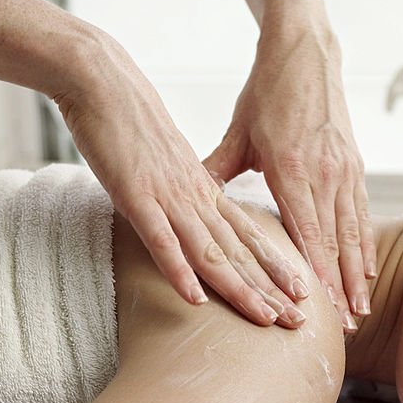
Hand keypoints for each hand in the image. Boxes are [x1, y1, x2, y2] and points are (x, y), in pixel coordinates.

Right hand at [54, 33, 307, 326]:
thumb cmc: (131, 121)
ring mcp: (168, 198)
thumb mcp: (169, 162)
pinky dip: (178, 270)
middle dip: (271, 290)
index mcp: (205, 190)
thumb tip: (196, 214)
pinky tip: (195, 299)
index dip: (276, 267)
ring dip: (240, 288)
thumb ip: (185, 191)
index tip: (301, 294)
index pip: (249, 236)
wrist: (101, 79)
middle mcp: (195, 198)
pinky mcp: (136, 196)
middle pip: (240, 253)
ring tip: (266, 319)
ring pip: (212, 252)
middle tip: (299, 323)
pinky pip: (161, 240)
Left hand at [202, 22, 375, 332]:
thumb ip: (217, 169)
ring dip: (358, 275)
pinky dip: (366, 245)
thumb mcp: (239, 131)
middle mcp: (325, 174)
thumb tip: (189, 197)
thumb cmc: (268, 91)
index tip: (319, 305)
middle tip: (347, 323)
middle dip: (342, 287)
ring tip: (361, 309)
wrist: (307, 52)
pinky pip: (363, 215)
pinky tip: (367, 271)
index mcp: (293, 169)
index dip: (315, 272)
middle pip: (336, 242)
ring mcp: (345, 170)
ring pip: (354, 233)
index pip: (307, 233)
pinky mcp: (355, 165)